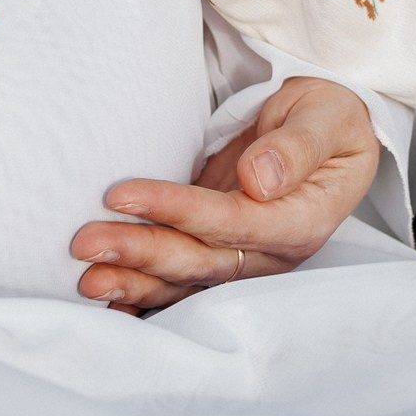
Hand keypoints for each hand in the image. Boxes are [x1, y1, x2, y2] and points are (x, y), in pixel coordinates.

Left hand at [69, 76, 380, 311]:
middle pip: (200, 259)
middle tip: (85, 242)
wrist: (330, 128)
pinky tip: (106, 299)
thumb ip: (298, 147)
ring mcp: (245, 255)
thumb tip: (259, 179)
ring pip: (184, 278)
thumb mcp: (329, 116)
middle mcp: (272, 250)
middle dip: (141, 251)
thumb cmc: (331, 117)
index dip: (176, 211)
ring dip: (133, 279)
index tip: (122, 193)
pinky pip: (179, 278)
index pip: (232, 221)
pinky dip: (142, 291)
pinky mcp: (221, 250)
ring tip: (84, 278)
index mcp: (304, 219)